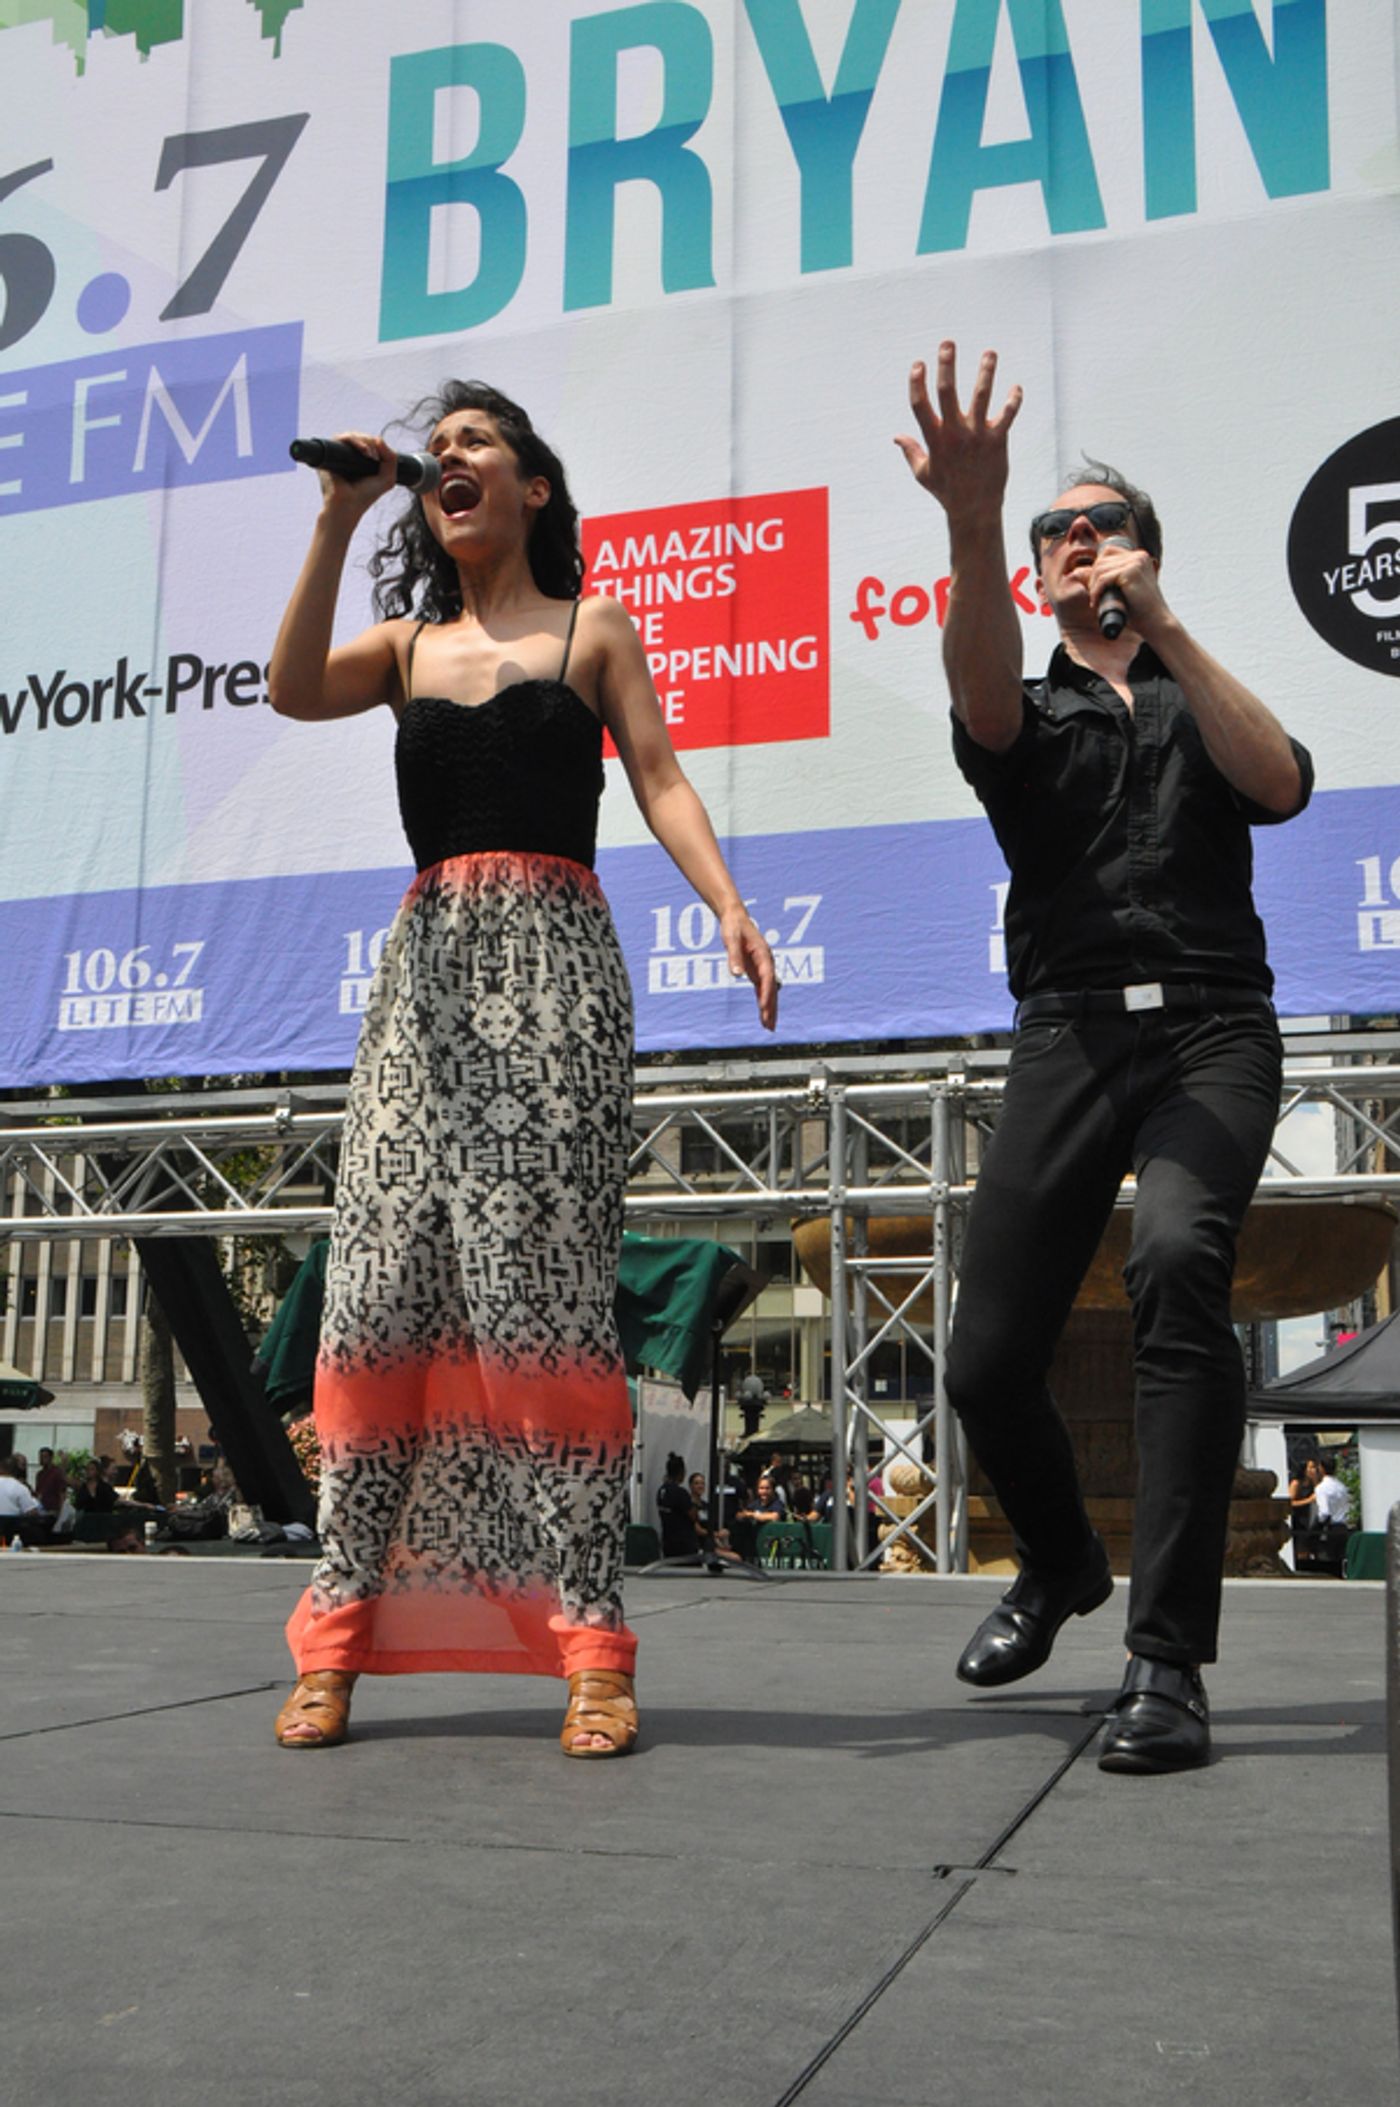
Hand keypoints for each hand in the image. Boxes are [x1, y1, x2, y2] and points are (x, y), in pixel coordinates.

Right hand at [316, 431, 398, 519]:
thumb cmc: (365, 496)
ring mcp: (338, 455)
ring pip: (351, 436)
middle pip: (361, 438)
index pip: (369, 443)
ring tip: (369, 453)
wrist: (348, 507)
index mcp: (361, 461)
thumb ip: (391, 459)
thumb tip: (379, 438)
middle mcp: (348, 456)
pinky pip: (340, 438)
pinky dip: (352, 440)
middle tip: (375, 457)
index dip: (376, 446)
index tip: (381, 458)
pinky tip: (362, 450)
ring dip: (363, 441)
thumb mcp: (387, 478)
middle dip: (371, 443)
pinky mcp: (329, 454)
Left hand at [721, 903, 778, 1030]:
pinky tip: (763, 1013)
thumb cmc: (733, 927)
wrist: (735, 917)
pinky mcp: (756, 970)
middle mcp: (766, 963)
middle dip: (771, 1007)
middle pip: (771, 988)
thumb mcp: (731, 939)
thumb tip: (736, 974)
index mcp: (763, 954)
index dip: (766, 992)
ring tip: (769, 1026)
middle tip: (770, 1026)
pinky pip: (762, 989)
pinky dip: (763, 1001)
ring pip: (769, 991)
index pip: (767, 977)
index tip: (763, 1007)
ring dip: (769, 1008)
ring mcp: (762, 967)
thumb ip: (734, 956)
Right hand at [894, 342, 1021, 519]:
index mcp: (934, 439)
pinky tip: (1016, 387)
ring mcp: (977, 436)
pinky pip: (1007, 415)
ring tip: (989, 353)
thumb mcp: (923, 473)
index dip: (917, 383)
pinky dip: (1014, 400)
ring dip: (986, 372)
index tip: (918, 364)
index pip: (920, 405)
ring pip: (981, 396)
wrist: (974, 510)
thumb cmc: (947, 491)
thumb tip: (896, 437)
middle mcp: (954, 434)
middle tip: (947, 343)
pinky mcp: (997, 440)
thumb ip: (911, 451)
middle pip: (947, 392)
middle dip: (947, 365)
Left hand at [1089, 538, 1166, 636]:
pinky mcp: (1131, 572)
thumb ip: (1104, 579)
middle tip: (1094, 596)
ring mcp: (1136, 562)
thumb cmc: (1138, 610)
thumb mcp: (1119, 589)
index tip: (1096, 587)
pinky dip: (1096, 592)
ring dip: (1093, 586)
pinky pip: (1103, 579)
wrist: (1155, 623)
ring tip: (1096, 600)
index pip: (1108, 552)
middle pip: (1102, 559)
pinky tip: (1096, 602)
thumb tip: (1078, 572)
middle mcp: (1139, 556)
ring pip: (1100, 569)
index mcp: (1139, 557)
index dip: (1097, 568)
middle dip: (1093, 578)